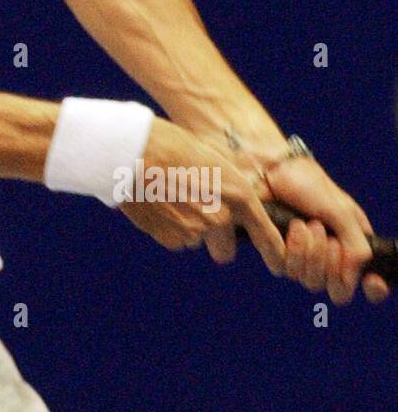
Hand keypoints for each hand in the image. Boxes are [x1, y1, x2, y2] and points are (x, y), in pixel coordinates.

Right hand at [117, 118, 286, 274]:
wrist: (133, 150)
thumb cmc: (171, 145)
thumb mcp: (210, 162)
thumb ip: (223, 191)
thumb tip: (225, 210)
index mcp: (239, 195)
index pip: (266, 235)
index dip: (274, 252)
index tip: (279, 266)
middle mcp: (222, 218)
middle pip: (225, 248)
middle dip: (215, 239)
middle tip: (194, 213)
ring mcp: (196, 231)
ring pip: (195, 239)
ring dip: (185, 226)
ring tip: (168, 195)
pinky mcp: (171, 238)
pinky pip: (174, 239)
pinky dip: (167, 228)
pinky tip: (157, 203)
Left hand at [257, 156, 388, 305]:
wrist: (271, 169)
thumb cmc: (308, 183)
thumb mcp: (341, 211)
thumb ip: (356, 245)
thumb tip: (356, 276)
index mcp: (351, 245)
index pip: (366, 282)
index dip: (373, 290)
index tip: (372, 281)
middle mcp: (328, 257)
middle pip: (336, 289)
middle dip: (332, 262)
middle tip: (325, 232)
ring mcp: (302, 257)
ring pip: (310, 281)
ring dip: (312, 253)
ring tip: (307, 224)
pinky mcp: (276, 253)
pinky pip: (285, 270)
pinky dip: (292, 249)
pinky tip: (293, 226)